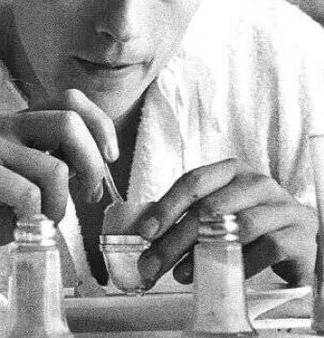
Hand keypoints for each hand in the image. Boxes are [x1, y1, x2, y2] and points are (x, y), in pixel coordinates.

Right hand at [0, 89, 117, 250]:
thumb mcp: (38, 176)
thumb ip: (63, 159)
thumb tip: (101, 161)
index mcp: (24, 120)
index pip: (71, 98)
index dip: (100, 124)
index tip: (110, 157)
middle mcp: (7, 124)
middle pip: (69, 123)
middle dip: (92, 164)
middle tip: (89, 194)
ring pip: (54, 168)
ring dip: (60, 204)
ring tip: (44, 217)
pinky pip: (30, 195)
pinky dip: (36, 218)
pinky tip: (23, 223)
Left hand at [135, 158, 316, 287]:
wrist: (298, 240)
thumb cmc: (250, 224)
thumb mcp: (218, 212)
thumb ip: (186, 217)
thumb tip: (147, 233)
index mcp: (230, 171)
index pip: (193, 182)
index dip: (167, 206)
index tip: (146, 232)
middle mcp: (256, 183)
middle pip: (210, 207)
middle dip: (176, 239)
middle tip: (154, 264)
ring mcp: (281, 207)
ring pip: (236, 227)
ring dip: (204, 254)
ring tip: (181, 273)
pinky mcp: (299, 235)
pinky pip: (266, 249)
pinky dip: (240, 265)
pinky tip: (223, 276)